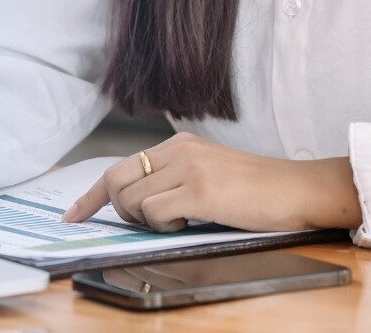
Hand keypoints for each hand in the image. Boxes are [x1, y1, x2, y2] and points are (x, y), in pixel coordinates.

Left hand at [59, 132, 360, 232]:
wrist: (296, 190)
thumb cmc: (256, 191)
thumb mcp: (208, 173)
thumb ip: (173, 179)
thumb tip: (136, 204)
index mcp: (178, 144)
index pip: (120, 166)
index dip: (92, 195)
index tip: (73, 214)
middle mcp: (178, 150)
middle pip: (116, 180)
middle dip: (118, 210)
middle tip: (145, 224)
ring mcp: (187, 168)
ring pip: (132, 201)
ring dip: (147, 221)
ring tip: (181, 220)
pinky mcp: (199, 190)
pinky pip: (155, 213)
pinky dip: (164, 226)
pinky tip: (192, 221)